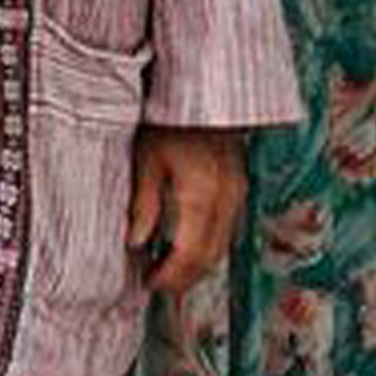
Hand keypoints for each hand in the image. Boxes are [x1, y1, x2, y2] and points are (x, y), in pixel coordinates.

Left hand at [125, 127, 245, 298]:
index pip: (191, 254)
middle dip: (184, 278)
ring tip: (167, 268)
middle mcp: (226, 197)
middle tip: (156, 284)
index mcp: (201, 194)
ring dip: (197, 264)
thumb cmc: (170, 119)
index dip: (171, 276)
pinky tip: (186, 243)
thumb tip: (136, 242)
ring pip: (222, 246)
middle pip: (210, 256)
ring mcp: (237, 192)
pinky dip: (208, 244)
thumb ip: (145, 203)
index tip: (149, 284)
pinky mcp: (239, 185)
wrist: (205, 92)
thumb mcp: (146, 158)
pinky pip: (227, 228)